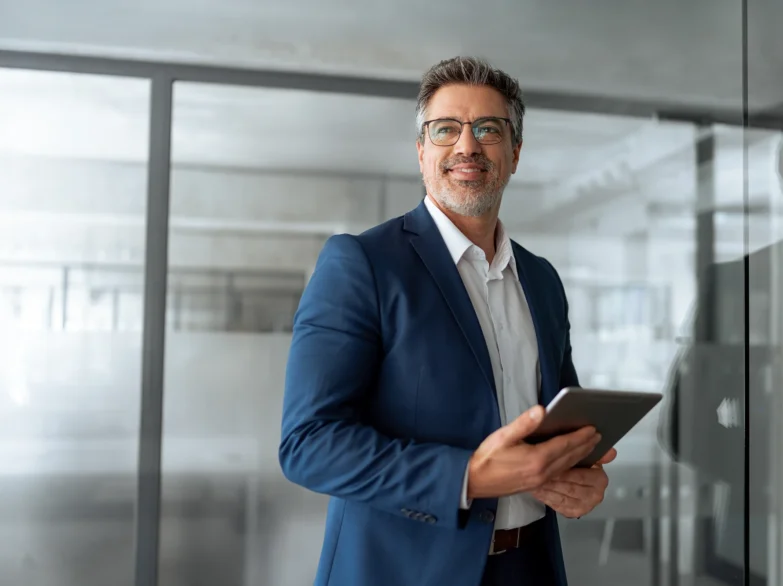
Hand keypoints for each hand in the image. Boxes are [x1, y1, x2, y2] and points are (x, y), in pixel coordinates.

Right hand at [467, 405, 601, 499]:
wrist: (475, 481)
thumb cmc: (488, 458)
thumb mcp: (503, 436)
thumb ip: (524, 423)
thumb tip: (542, 410)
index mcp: (536, 459)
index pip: (565, 445)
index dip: (580, 436)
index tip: (593, 428)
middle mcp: (543, 471)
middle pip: (570, 457)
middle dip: (586, 446)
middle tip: (599, 436)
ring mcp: (541, 480)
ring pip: (567, 466)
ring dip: (581, 456)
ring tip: (592, 447)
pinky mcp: (537, 484)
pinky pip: (561, 473)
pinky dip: (571, 464)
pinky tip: (572, 460)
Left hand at [530, 449, 616, 517]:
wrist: (571, 480)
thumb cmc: (578, 465)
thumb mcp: (586, 456)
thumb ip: (598, 453)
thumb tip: (612, 452)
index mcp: (600, 480)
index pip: (580, 475)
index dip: (563, 469)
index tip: (547, 462)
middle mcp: (596, 495)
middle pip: (569, 486)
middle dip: (552, 479)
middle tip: (536, 471)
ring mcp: (585, 506)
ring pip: (561, 496)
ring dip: (547, 488)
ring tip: (533, 478)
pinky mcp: (573, 512)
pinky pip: (557, 504)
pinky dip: (546, 497)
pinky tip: (536, 489)